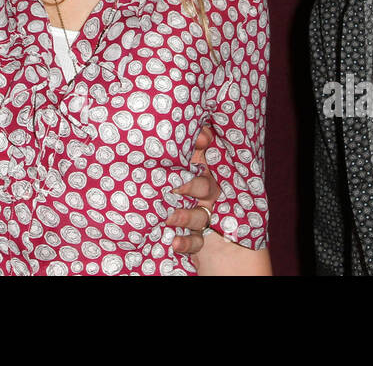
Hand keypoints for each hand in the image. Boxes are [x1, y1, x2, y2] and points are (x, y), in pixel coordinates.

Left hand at [167, 125, 221, 254]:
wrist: (166, 225)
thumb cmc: (168, 184)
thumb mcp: (172, 164)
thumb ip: (181, 147)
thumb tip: (190, 128)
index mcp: (200, 171)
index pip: (204, 155)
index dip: (202, 145)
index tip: (199, 139)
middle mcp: (205, 194)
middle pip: (205, 187)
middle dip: (191, 185)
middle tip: (174, 185)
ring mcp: (202, 216)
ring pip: (199, 216)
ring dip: (185, 216)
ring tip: (168, 217)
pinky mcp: (197, 238)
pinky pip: (196, 242)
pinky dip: (186, 244)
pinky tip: (174, 243)